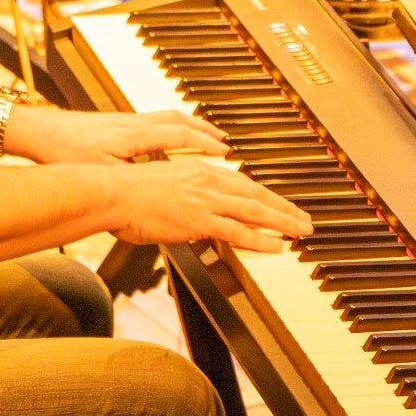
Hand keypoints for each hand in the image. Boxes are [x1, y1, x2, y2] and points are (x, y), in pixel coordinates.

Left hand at [21, 107, 228, 166]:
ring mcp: (123, 120)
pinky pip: (153, 120)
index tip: (223, 151)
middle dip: (203, 131)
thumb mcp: (99, 171)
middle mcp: (131, 122)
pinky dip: (171, 126)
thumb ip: (127, 181)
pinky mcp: (114, 123)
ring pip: (165, 117)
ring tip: (207, 137)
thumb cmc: (64, 150)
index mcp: (131, 134)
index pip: (176, 132)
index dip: (202, 142)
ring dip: (189, 126)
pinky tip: (171, 138)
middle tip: (225, 143)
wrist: (38, 131)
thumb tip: (152, 195)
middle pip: (176, 119)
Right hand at [107, 157, 312, 252]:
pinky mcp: (199, 218)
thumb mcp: (160, 185)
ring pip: (254, 210)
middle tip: (303, 218)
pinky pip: (237, 231)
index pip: (240, 181)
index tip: (279, 203)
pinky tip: (276, 246)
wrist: (112, 191)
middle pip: (255, 193)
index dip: (264, 194)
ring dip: (282, 221)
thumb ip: (181, 193)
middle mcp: (205, 180)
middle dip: (282, 207)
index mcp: (196, 169)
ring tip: (301, 231)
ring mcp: (204, 199)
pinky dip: (260, 239)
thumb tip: (190, 209)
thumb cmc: (126, 192)